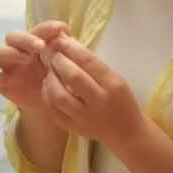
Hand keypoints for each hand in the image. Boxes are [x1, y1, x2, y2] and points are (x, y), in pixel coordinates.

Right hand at [0, 26, 61, 111]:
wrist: (55, 105)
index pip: (37, 29)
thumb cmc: (60, 78)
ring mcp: (8, 66)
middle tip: (41, 46)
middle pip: (12, 36)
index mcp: (36, 43)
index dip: (46, 28)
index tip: (61, 30)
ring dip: (9, 52)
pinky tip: (7, 81)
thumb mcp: (66, 65)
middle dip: (25, 39)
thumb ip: (65, 49)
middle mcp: (19, 50)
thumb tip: (66, 34)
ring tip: (27, 59)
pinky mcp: (2, 84)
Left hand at [40, 34, 142, 149]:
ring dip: (50, 80)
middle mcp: (99, 102)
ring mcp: (85, 118)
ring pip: (59, 97)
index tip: (60, 40)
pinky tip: (48, 88)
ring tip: (50, 72)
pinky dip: (47, 97)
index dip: (71, 48)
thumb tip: (68, 42)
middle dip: (59, 62)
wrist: (126, 132)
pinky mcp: (74, 129)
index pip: (89, 62)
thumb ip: (93, 64)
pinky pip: (53, 112)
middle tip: (53, 55)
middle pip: (73, 77)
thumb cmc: (121, 100)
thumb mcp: (115, 78)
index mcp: (113, 85)